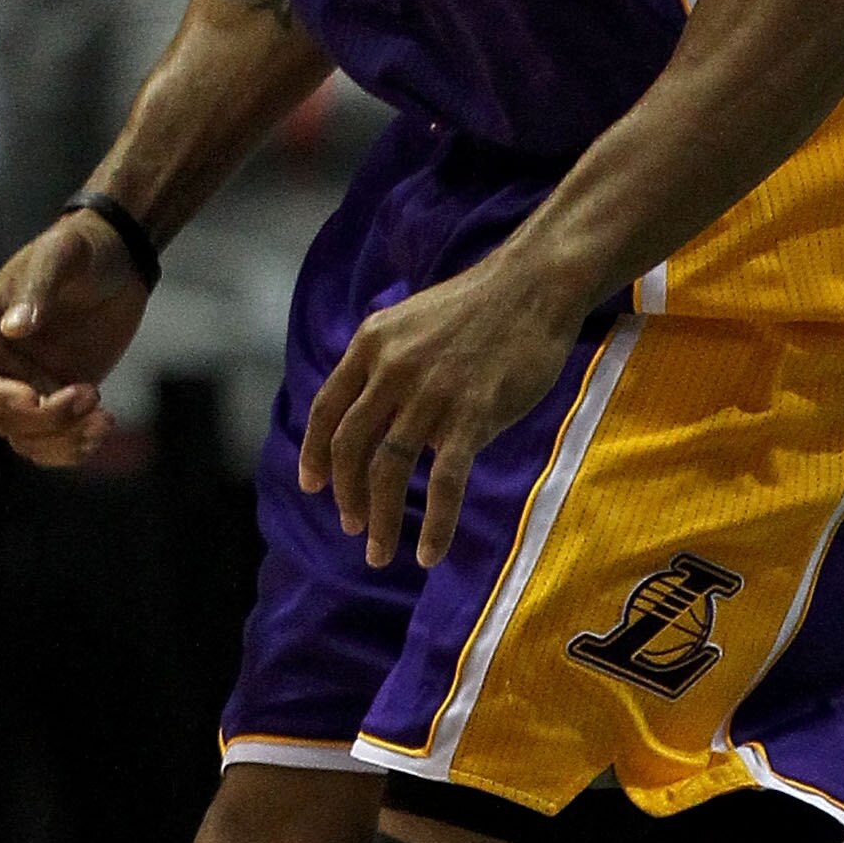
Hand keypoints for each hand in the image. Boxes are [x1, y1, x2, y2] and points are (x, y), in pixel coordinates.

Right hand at [0, 212, 147, 463]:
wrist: (120, 259)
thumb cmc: (82, 248)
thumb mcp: (61, 254)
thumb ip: (37, 288)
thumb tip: (13, 329)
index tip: (36, 398)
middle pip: (1, 418)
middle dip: (46, 419)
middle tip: (92, 394)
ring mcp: (26, 382)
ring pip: (25, 439)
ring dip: (62, 440)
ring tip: (103, 418)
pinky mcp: (57, 395)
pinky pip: (52, 442)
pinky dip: (74, 448)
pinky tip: (102, 427)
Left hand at [298, 246, 587, 571]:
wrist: (531, 288)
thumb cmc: (475, 309)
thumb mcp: (409, 322)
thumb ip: (384, 362)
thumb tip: (370, 410)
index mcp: (370, 344)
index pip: (326, 408)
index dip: (315, 452)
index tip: (312, 485)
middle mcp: (391, 369)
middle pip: (351, 444)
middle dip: (345, 493)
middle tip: (350, 525)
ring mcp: (430, 395)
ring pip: (388, 469)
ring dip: (379, 519)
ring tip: (377, 551)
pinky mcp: (471, 417)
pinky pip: (444, 483)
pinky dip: (435, 524)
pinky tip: (429, 554)